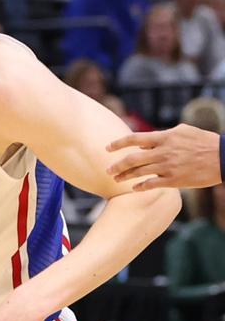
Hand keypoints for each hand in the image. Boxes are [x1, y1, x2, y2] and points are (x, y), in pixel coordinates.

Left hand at [106, 124, 221, 190]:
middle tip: (108, 170)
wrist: (222, 157)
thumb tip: (145, 143)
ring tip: (116, 179)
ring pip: (139, 173)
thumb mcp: (183, 132)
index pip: (135, 139)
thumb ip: (163, 136)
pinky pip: (151, 184)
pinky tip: (134, 188)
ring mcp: (168, 167)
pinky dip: (140, 186)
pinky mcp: (174, 180)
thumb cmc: (203, 142)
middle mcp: (164, 152)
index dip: (118, 143)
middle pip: (132, 159)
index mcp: (165, 137)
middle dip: (117, 165)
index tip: (107, 148)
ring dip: (125, 177)